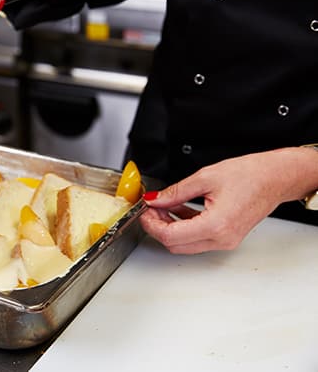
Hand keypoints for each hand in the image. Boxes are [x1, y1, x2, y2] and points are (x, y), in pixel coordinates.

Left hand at [139, 148, 317, 253]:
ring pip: (185, 244)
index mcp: (216, 225)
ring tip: (163, 206)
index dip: (152, 224)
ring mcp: (225, 241)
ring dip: (170, 227)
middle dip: (158, 226)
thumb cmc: (250, 175)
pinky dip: (183, 226)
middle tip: (151, 207)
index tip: (144, 211)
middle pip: (175, 244)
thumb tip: (155, 199)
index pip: (170, 236)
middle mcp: (221, 239)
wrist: (276, 178)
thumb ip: (175, 192)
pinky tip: (178, 209)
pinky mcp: (227, 238)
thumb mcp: (205, 177)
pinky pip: (197, 239)